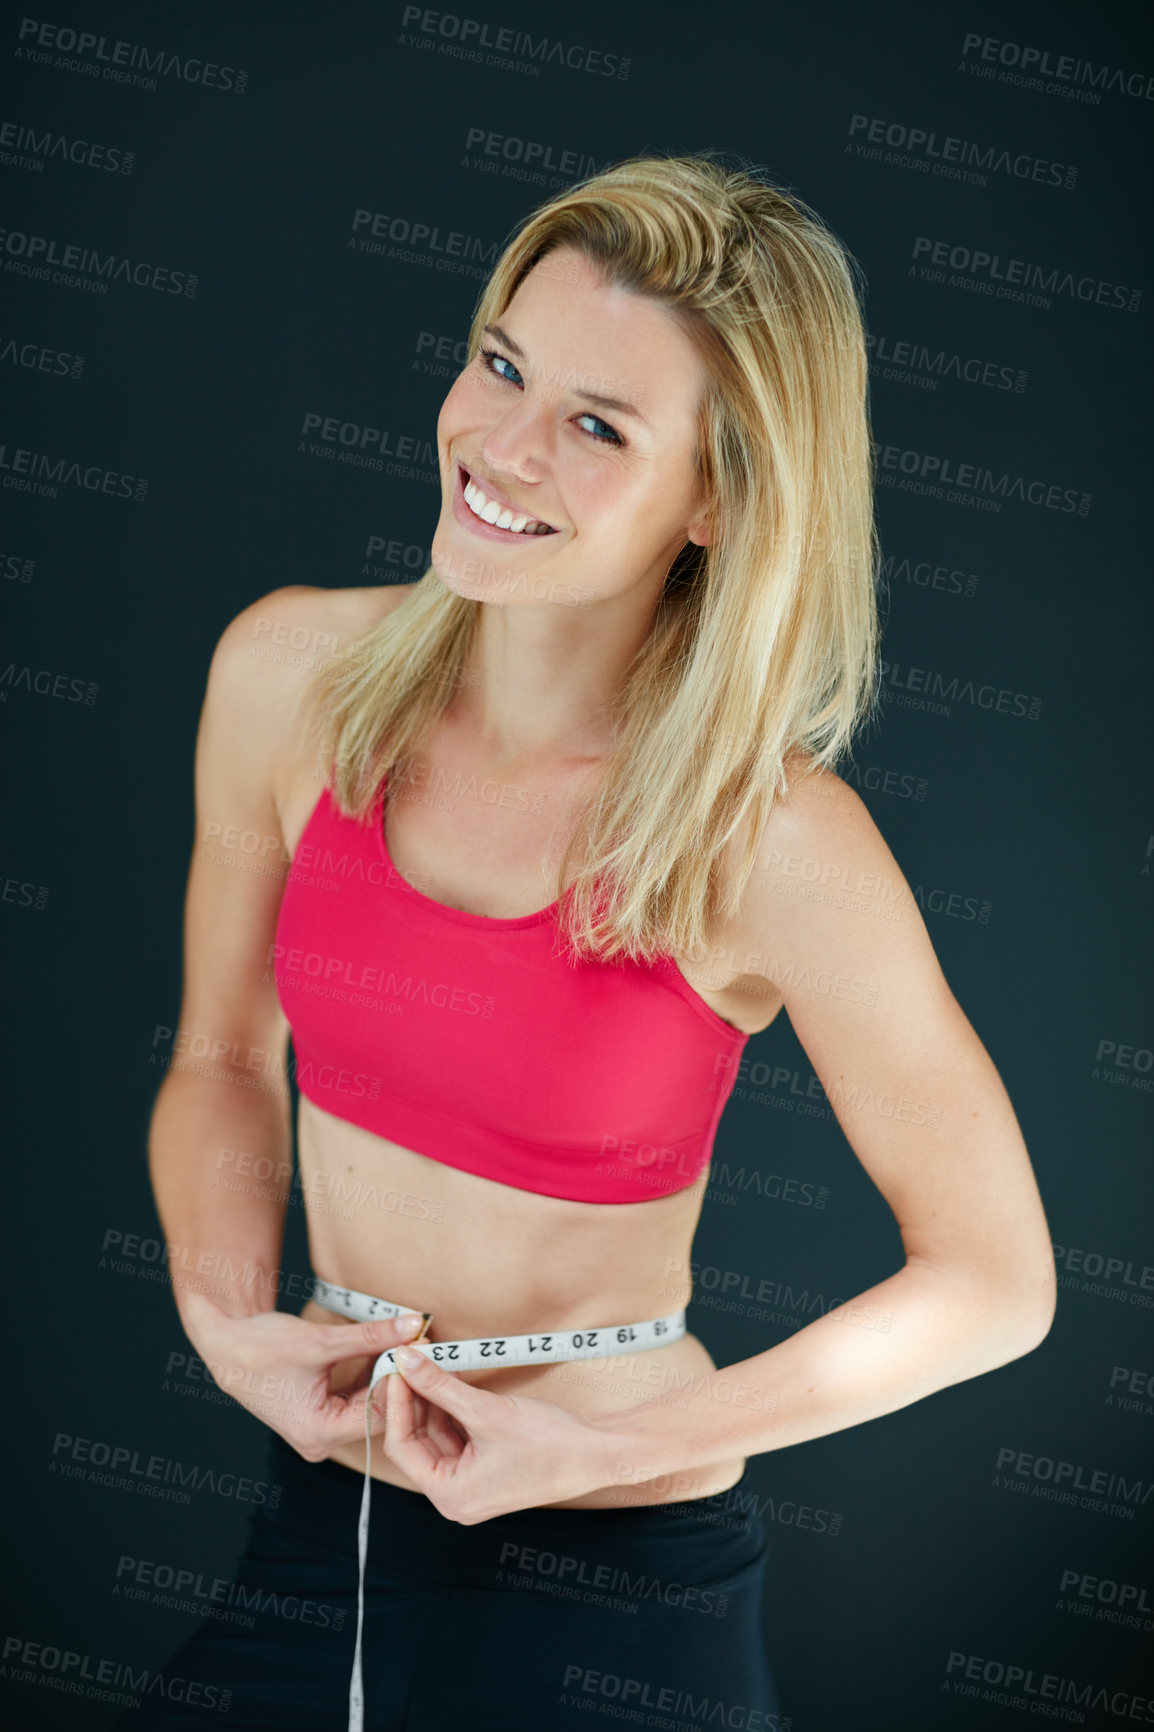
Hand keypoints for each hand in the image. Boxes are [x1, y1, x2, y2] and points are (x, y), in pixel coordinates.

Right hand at [180, 1287, 426, 1461]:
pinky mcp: (322, 1414)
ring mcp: (321, 1430)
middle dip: (397, 1377)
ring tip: (409, 1344)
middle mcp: (321, 1441)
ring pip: (368, 1404)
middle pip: (377, 1413)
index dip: (401, 1380)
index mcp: (319, 1434)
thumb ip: (371, 1336)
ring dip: (385, 1374)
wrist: (227, 1344)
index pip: (378, 1413)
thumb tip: (413, 1325)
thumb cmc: (262, 1347)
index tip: (422, 1349)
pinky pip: (356, 1398)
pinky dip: (370, 1375)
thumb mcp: (321, 1341)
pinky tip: (386, 1351)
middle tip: (421, 1344)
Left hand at [380, 1345, 623, 1523]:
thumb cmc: (548, 1443)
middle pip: (418, 1442)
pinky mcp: (487, 1469)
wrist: (596, 1453)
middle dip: (414, 1400)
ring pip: (437, 1437)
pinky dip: (453, 1410)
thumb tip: (407, 1362)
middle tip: (409, 1362)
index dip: (396, 1404)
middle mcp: (456, 1496)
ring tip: (430, 1365)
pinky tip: (451, 1382)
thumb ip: (440, 1386)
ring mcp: (472, 1484)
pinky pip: (458, 1437)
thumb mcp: (485, 1411)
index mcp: (450, 1495)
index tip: (395, 1369)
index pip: (402, 1447)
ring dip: (433, 1402)